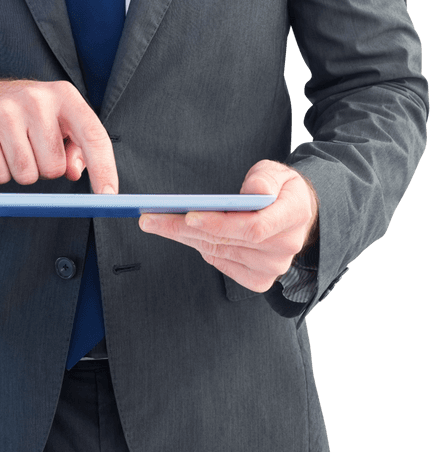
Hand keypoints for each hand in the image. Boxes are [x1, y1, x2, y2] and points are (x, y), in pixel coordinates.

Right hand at [0, 79, 118, 194]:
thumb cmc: (20, 115)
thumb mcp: (54, 120)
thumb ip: (75, 146)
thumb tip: (76, 172)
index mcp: (63, 95)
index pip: (93, 135)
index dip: (104, 169)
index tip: (109, 196)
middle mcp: (36, 98)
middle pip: (54, 167)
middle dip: (43, 169)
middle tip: (29, 150)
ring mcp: (4, 110)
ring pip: (25, 175)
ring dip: (19, 172)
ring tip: (9, 148)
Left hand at [138, 160, 318, 291]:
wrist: (299, 214)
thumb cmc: (282, 189)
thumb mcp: (277, 171)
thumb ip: (265, 179)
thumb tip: (254, 192)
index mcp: (294, 215)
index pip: (253, 227)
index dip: (219, 223)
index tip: (188, 215)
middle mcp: (285, 246)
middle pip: (227, 241)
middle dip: (184, 228)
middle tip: (152, 218)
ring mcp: (273, 267)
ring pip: (219, 252)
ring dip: (185, 238)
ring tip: (157, 223)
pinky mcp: (260, 279)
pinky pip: (223, 264)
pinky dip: (201, 249)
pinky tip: (184, 236)